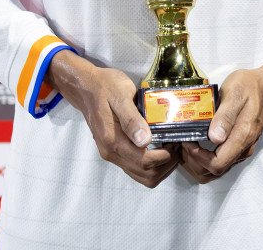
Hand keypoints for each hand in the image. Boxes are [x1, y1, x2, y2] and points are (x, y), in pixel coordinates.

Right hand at [49, 52, 180, 187]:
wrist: (86, 87)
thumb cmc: (105, 87)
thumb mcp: (121, 96)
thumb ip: (132, 119)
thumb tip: (145, 141)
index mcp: (113, 140)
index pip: (144, 161)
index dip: (164, 156)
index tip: (175, 142)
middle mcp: (111, 152)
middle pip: (145, 174)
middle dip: (166, 164)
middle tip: (176, 146)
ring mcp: (111, 154)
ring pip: (140, 175)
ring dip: (159, 168)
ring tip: (170, 149)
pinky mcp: (113, 152)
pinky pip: (134, 168)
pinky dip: (150, 166)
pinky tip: (158, 150)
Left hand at [179, 43, 262, 183]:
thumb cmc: (250, 87)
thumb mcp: (235, 94)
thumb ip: (225, 116)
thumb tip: (214, 137)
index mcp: (242, 136)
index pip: (217, 164)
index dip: (198, 157)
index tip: (189, 141)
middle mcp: (244, 148)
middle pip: (215, 171)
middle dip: (195, 162)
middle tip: (185, 143)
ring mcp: (243, 149)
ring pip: (217, 169)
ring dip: (199, 161)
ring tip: (189, 143)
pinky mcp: (240, 146)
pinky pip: (221, 160)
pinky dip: (206, 157)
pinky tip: (199, 142)